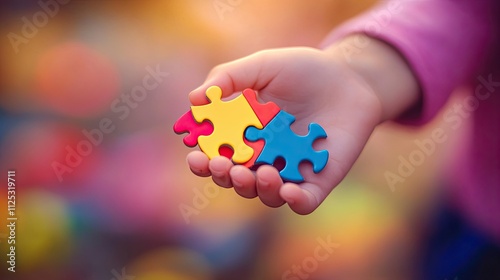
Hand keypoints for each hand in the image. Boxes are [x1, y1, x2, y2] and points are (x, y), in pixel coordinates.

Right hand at [187, 36, 417, 213]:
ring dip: (257, 189)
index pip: (217, 156)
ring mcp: (291, 171)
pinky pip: (304, 202)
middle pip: (237, 180)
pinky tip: (289, 190)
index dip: (203, 162)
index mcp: (244, 136)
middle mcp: (264, 158)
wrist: (349, 77)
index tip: (196, 157)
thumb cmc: (303, 70)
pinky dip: (295, 202)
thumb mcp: (263, 66)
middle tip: (225, 165)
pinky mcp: (319, 180)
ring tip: (261, 172)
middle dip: (226, 178)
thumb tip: (193, 99)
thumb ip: (229, 78)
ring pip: (267, 195)